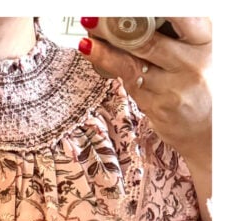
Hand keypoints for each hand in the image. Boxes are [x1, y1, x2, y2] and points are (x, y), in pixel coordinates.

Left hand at [80, 18, 210, 167]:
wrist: (210, 130)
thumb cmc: (205, 83)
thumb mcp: (202, 52)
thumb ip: (181, 34)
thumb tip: (145, 17)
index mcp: (208, 42)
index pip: (184, 18)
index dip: (157, 10)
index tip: (126, 7)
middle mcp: (193, 64)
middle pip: (148, 43)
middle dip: (118, 30)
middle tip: (94, 19)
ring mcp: (173, 89)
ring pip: (131, 66)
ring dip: (105, 52)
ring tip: (87, 40)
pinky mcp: (157, 108)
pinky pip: (129, 85)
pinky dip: (111, 69)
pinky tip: (96, 57)